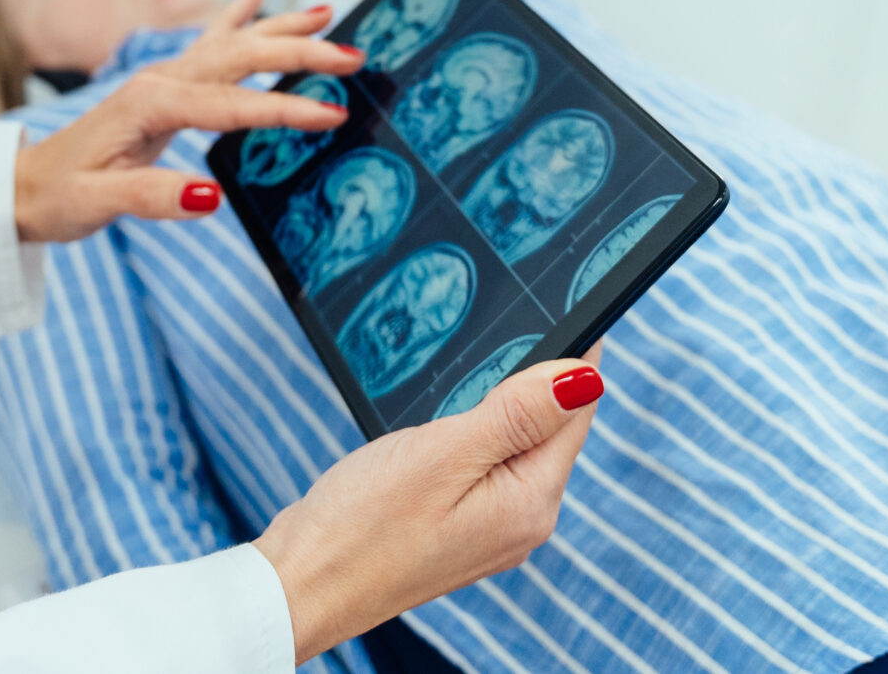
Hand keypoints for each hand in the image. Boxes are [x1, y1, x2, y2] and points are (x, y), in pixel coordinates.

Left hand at [11, 0, 362, 243]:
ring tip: (328, 11)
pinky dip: (239, 17)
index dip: (285, 108)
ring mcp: (162, 79)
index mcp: (150, 105)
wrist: (22, 185)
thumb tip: (211, 197)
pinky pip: (210, 44)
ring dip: (282, 26)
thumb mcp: (98, 203)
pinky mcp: (163, 87)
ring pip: (234, 43)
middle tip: (354, 56)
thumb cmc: (57, 195)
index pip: (233, 105)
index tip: (332, 115)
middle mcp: (160, 82)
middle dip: (301, 51)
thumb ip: (155, 198)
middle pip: (243, 56)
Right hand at [254, 349, 605, 661]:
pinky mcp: (463, 526)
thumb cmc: (360, 525)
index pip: (576, 412)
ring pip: (519, 443)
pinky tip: (448, 418)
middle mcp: (524, 522)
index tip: (557, 303)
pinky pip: (489, 465)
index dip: (572, 353)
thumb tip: (585, 378)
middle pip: (553, 427)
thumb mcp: (443, 454)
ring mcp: (494, 528)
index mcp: (532, 503)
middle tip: (499, 327)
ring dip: (501, 404)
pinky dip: (477, 432)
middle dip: (533, 378)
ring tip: (467, 367)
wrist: (302, 585)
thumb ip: (516, 415)